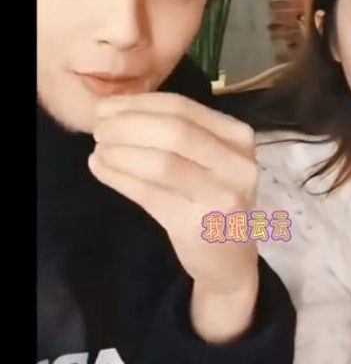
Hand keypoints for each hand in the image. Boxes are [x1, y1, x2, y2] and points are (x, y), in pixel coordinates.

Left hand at [89, 92, 259, 341]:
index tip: (106, 107)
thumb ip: (174, 132)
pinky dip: (120, 178)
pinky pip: (150, 194)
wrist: (230, 260)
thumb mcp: (208, 158)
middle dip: (128, 126)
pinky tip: (101, 169)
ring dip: (121, 153)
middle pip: (174, 131)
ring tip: (98, 151)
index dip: (139, 104)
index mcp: (237, 135)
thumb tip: (116, 110)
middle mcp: (236, 161)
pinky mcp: (198, 224)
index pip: (182, 107)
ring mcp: (222, 194)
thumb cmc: (212, 198)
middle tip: (99, 131)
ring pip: (161, 163)